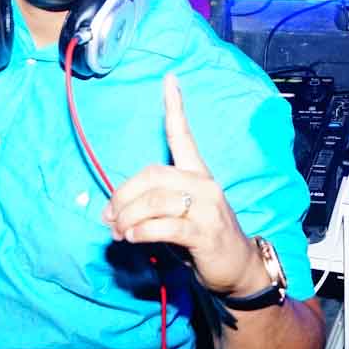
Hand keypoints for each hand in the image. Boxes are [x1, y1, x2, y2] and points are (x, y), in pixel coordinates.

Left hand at [101, 74, 266, 296]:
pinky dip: (142, 232)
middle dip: (123, 195)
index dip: (175, 107)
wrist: (238, 268)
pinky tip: (134, 238)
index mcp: (198, 174)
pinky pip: (164, 226)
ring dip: (128, 218)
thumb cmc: (203, 238)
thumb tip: (113, 213)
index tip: (169, 80)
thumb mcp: (179, 215)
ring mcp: (207, 208)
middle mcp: (204, 184)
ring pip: (154, 201)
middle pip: (152, 175)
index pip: (183, 135)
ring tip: (120, 232)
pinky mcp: (205, 232)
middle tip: (110, 217)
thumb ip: (151, 206)